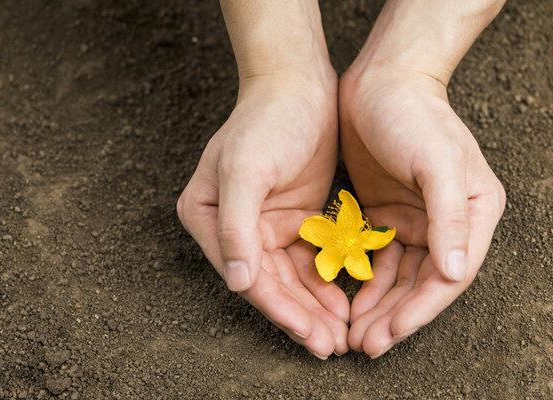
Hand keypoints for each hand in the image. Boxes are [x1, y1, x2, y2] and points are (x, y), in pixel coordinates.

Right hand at [177, 71, 348, 357]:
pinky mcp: (293, 219)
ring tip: (340, 335)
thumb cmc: (267, 122)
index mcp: (208, 218)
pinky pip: (309, 261)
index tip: (312, 336)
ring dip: (314, 307)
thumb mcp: (246, 170)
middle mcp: (232, 228)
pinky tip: (343, 303)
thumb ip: (237, 227)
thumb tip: (238, 283)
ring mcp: (263, 225)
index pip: (248, 276)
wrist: (299, 86)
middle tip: (331, 346)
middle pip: (270, 284)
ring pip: (291, 278)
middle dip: (301, 317)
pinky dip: (324, 283)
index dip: (281, 310)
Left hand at [339, 67, 505, 357]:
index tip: (391, 334)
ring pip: (400, 278)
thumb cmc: (415, 116)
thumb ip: (450, 217)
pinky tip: (349, 302)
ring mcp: (418, 220)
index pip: (451, 275)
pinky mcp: (388, 215)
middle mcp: (450, 223)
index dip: (422, 309)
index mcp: (475, 213)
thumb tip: (456, 274)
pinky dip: (366, 283)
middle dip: (396, 317)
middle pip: (424, 283)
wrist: (382, 80)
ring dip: (379, 307)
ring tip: (355, 335)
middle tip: (365, 346)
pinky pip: (379, 260)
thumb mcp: (438, 162)